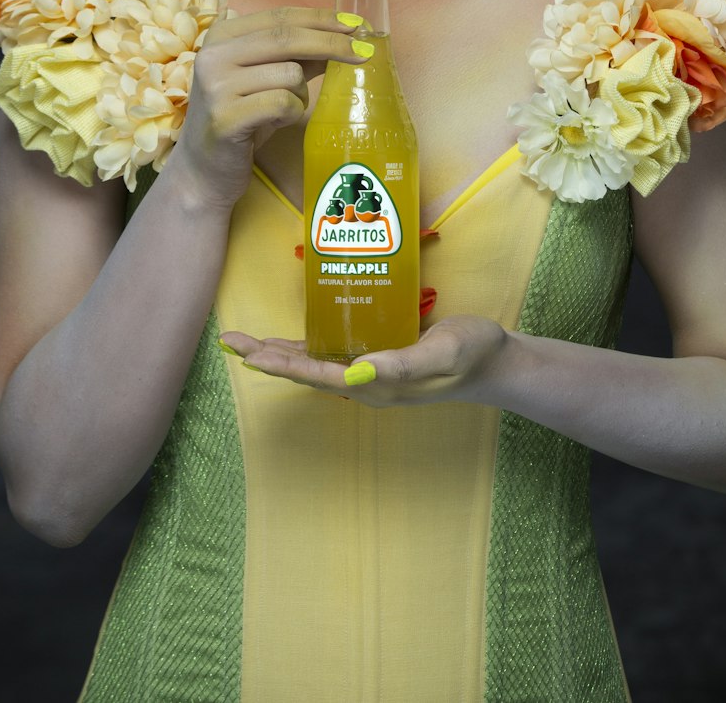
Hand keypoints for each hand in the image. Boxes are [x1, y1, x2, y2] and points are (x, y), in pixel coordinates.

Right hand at [167, 7, 370, 210]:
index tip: (358, 25)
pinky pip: (283, 104)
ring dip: (301, 95)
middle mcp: (214, 55)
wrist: (204, 171)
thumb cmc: (242, 119)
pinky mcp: (226, 118)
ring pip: (290, 74)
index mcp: (222, 36)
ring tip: (282, 112)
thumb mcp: (266, 78)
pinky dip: (291, 114)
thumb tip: (347, 35)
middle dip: (332, 44)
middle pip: (287, 38)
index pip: (281, 17)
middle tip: (365, 54)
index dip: (322, 18)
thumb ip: (297, 55)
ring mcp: (216, 86)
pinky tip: (275, 123)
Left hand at [219, 316, 507, 406]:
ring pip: (315, 364)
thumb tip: (354, 375)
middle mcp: (366, 382)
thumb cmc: (471, 353)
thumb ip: (401, 365)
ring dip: (282, 353)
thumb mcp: (440, 353)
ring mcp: (372, 373)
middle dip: (267, 357)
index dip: (279, 363)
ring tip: (249, 342)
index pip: (316, 375)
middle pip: (306, 371)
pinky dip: (309, 347)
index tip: (246, 353)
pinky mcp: (380, 359)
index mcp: (376, 384)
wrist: (496, 362)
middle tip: (229, 340)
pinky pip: (334, 355)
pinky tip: (296, 340)